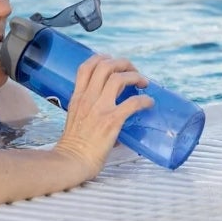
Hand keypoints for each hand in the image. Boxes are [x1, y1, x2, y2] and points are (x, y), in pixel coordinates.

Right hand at [53, 55, 153, 178]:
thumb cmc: (74, 146)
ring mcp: (100, 109)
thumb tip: (113, 111)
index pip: (86, 66)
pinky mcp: (111, 121)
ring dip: (135, 76)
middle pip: (106, 66)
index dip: (102, 58)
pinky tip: (149, 103)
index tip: (114, 63)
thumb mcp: (75, 118)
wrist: (72, 162)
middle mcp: (88, 99)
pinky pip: (133, 103)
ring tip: (143, 83)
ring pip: (119, 78)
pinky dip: (144, 100)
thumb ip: (90, 109)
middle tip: (133, 71)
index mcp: (77, 97)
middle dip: (123, 63)